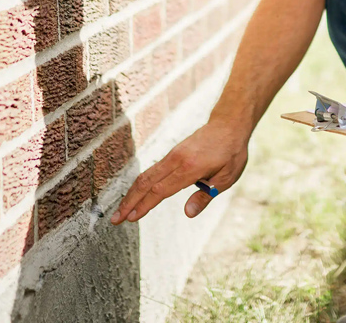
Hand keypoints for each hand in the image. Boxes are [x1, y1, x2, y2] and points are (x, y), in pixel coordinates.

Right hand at [111, 120, 248, 223]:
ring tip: (121, 211)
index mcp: (190, 168)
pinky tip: (136, 195)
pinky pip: (152, 170)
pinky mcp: (173, 153)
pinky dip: (140, 184)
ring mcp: (173, 154)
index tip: (130, 219)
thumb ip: (205, 196)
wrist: (228, 124)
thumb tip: (187, 213)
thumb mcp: (226, 178)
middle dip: (129, 202)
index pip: (161, 190)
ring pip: (146, 175)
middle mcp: (177, 159)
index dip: (144, 205)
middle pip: (146, 182)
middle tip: (114, 220)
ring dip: (131, 193)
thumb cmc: (231, 153)